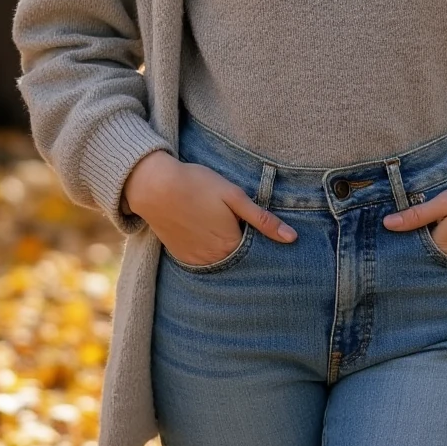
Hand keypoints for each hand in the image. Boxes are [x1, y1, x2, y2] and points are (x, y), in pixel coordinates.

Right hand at [123, 150, 298, 265]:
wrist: (154, 186)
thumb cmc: (197, 185)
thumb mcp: (234, 196)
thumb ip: (263, 219)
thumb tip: (292, 238)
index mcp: (231, 245)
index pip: (257, 251)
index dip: (262, 240)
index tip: (262, 229)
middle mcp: (215, 259)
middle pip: (239, 258)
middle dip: (245, 246)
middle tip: (238, 224)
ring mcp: (196, 260)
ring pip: (221, 260)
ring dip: (226, 250)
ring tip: (221, 227)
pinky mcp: (181, 256)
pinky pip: (203, 260)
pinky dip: (209, 251)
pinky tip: (206, 233)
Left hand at [383, 180, 446, 264]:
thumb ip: (418, 214)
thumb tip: (387, 224)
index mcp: (442, 246)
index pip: (413, 248)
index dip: (403, 238)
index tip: (393, 229)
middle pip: (428, 256)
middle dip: (418, 246)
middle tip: (411, 230)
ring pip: (444, 260)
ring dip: (437, 250)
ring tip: (435, 232)